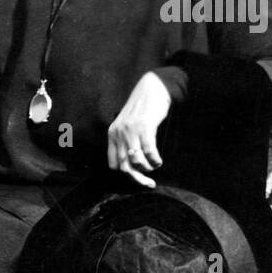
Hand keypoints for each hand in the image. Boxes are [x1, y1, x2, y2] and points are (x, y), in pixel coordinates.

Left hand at [107, 70, 171, 187]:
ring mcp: (131, 131)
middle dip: (137, 179)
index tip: (137, 176)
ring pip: (136, 161)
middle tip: (149, 184)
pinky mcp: (145, 127)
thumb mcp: (128, 124)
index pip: (113, 163)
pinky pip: (149, 152)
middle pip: (124, 166)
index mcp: (112, 134)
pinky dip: (155, 160)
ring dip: (147, 169)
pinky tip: (158, 161)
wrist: (152, 88)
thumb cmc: (143, 109)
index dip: (125, 173)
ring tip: (154, 166)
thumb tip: (133, 161)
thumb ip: (127, 140)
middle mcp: (119, 134)